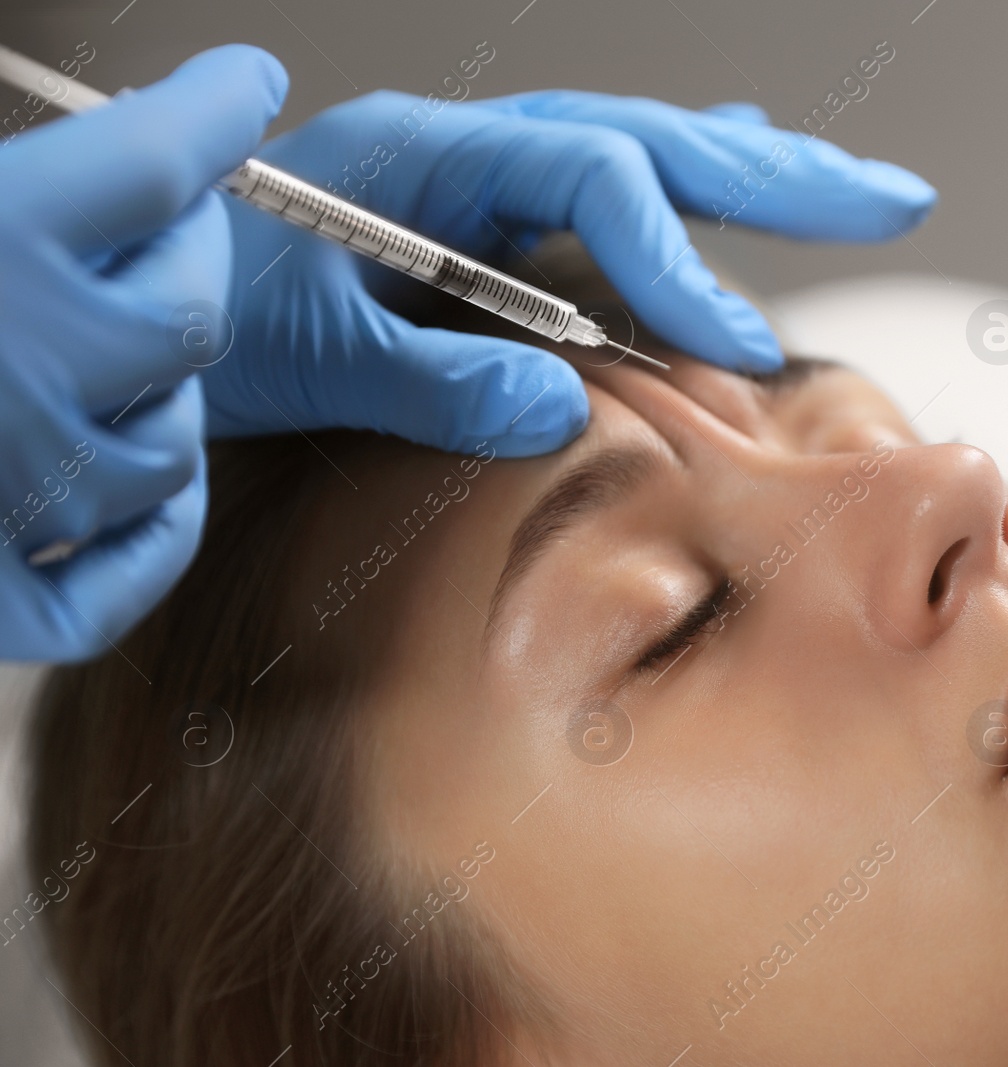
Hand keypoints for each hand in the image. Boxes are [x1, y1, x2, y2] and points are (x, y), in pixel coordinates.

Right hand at [0, 45, 285, 661]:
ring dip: (165, 389)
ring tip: (124, 349)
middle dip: (192, 253)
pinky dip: (155, 533)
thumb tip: (110, 146)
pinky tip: (147, 484)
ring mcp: (10, 498)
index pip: (157, 160)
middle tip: (169, 223)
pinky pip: (123, 580)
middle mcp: (18, 371)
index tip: (240, 88)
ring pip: (173, 441)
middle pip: (190, 310)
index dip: (212, 114)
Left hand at [206, 86, 936, 457]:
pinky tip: (744, 168)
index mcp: (430, 157)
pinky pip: (616, 183)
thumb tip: (555, 404)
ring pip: (655, 154)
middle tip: (891, 200)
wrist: (157, 292)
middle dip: (782, 177)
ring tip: (865, 196)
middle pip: (657, 139)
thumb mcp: (310, 357)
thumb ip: (428, 379)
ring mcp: (492, 178)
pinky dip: (692, 182)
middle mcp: (476, 149)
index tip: (739, 342)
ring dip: (767, 176)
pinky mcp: (498, 216)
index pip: (592, 178)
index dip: (677, 257)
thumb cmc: (219, 316)